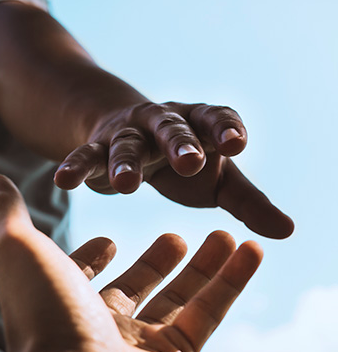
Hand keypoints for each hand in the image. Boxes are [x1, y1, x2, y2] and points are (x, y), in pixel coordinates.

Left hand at [0, 172, 262, 351]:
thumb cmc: (44, 313)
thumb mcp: (20, 248)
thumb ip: (7, 212)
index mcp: (69, 301)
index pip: (85, 277)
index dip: (95, 258)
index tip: (109, 240)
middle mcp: (103, 326)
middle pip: (141, 285)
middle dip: (160, 259)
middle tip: (178, 235)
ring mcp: (142, 346)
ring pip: (182, 298)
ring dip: (206, 266)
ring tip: (226, 234)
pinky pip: (210, 314)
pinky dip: (233, 282)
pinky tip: (250, 251)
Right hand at [54, 102, 293, 238]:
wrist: (132, 135)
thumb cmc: (184, 161)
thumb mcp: (219, 180)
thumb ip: (249, 203)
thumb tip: (288, 231)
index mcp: (199, 126)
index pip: (215, 119)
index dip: (226, 129)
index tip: (237, 144)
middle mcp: (164, 124)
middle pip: (172, 128)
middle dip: (180, 143)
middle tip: (190, 162)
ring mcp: (129, 134)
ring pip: (126, 145)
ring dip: (125, 162)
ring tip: (125, 186)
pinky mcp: (99, 147)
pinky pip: (86, 155)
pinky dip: (76, 166)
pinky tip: (63, 180)